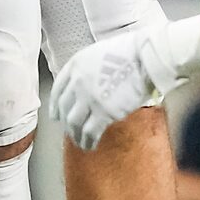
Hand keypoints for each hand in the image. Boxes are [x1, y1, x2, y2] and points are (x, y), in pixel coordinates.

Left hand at [50, 34, 155, 150]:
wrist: (145, 57)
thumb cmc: (130, 53)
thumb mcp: (99, 54)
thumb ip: (89, 70)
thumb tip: (90, 87)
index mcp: (76, 65)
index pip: (58, 89)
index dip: (55, 105)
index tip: (55, 115)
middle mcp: (78, 81)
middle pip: (65, 108)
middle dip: (66, 122)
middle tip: (70, 131)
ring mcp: (89, 97)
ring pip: (73, 122)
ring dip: (75, 135)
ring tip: (80, 142)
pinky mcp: (103, 112)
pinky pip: (90, 132)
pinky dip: (88, 141)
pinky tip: (90, 146)